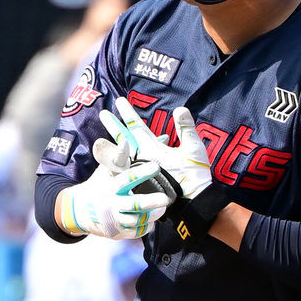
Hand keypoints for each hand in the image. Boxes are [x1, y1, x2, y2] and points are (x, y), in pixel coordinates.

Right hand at [57, 140, 172, 239]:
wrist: (79, 210)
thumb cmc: (99, 184)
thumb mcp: (107, 168)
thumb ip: (123, 155)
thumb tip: (140, 139)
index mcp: (110, 186)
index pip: (127, 178)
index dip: (142, 172)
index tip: (156, 167)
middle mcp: (112, 204)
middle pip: (134, 204)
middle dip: (151, 201)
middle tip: (166, 198)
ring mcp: (114, 220)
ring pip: (137, 220)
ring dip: (152, 215)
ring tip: (162, 208)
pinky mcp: (117, 232)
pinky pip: (136, 232)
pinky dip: (146, 226)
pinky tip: (151, 219)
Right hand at [100, 97, 214, 200]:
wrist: (196, 199)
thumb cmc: (196, 174)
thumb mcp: (192, 148)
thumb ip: (186, 129)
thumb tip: (180, 109)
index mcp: (155, 148)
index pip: (138, 128)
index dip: (129, 114)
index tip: (120, 100)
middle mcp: (144, 158)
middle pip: (124, 140)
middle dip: (114, 127)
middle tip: (103, 113)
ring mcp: (140, 172)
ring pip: (120, 158)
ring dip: (110, 149)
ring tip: (104, 142)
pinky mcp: (140, 185)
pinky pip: (124, 176)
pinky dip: (116, 168)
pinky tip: (107, 162)